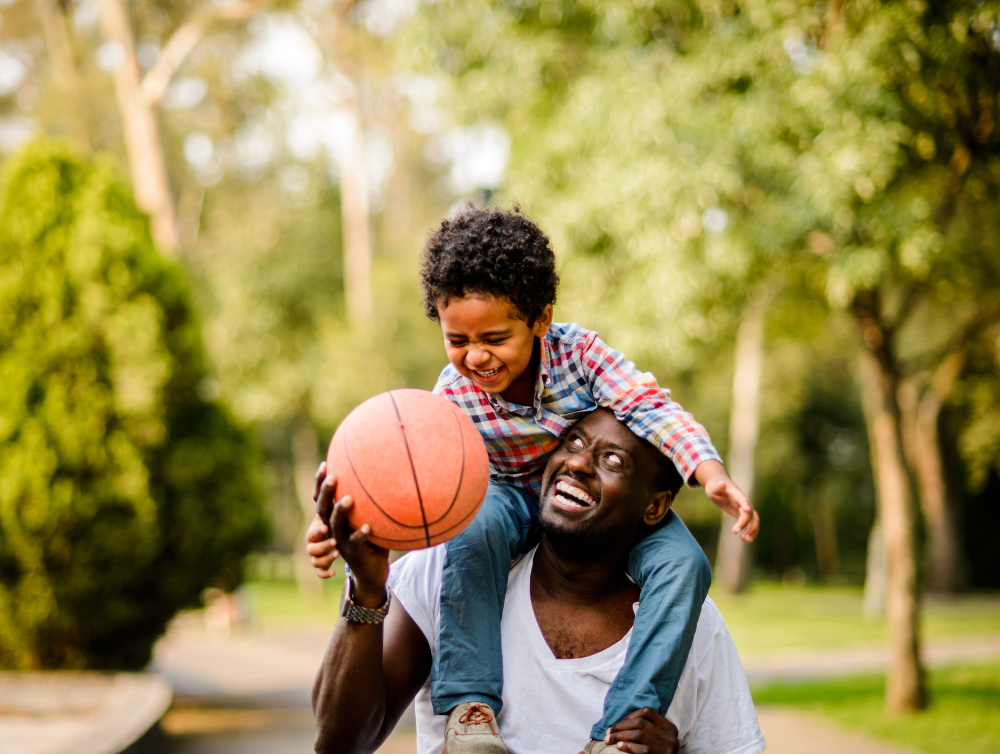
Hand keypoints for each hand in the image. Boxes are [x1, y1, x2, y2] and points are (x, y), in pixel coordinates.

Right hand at [307, 463, 389, 604]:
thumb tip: (381, 470)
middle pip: (323, 509)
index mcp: (334, 517)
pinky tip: (368, 527)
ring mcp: (341, 541)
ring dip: (341, 512)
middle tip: (332, 477)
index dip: (319, 482)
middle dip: (326, 493)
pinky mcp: (353, 553)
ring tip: (348, 498)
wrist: (371, 570)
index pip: (321, 497)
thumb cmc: (370, 538)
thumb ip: (368, 500)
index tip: (325, 463)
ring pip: (336, 526)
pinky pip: (355, 543)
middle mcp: (333, 528)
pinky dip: (360, 535)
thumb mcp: (367, 516)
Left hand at [589, 707, 678, 753]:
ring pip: (639, 734)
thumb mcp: (656, 738)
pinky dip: (628, 746)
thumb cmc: (655, 753)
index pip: (648, 712)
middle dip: (621, 726)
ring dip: (620, 735)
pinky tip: (619, 746)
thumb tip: (620, 722)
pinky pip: (642, 749)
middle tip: (608, 732)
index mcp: (669, 727)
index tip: (618, 723)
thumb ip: (646, 729)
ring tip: (609, 739)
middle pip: (640, 723)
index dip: (631, 715)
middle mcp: (670, 737)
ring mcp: (667, 748)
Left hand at [694, 461, 758, 541]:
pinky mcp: (742, 514)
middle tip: (734, 531)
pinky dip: (751, 530)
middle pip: (749, 513)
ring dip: (752, 529)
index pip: (744, 500)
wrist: (719, 486)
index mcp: (737, 494)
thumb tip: (721, 483)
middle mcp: (743, 502)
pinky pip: (750, 522)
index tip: (747, 510)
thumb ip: (718, 487)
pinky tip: (747, 539)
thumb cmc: (715, 486)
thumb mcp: (713, 487)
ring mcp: (744, 508)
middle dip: (745, 523)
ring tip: (745, 539)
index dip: (746, 505)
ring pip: (753, 519)